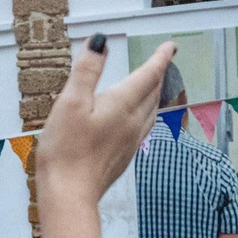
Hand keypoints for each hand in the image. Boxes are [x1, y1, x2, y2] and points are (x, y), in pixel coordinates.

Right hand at [34, 35, 176, 208]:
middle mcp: (132, 123)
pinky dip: (145, 114)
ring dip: (154, 95)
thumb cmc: (66, 150)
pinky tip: (137, 119)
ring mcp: (129, 142)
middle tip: (162, 61)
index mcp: (121, 105)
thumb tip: (101, 42)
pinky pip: (142, 129)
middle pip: (152, 93)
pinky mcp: (122, 157)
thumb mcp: (70, 102)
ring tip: (153, 86)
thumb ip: (87, 70)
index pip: (148, 75)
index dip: (160, 58)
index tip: (171, 46)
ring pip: (150, 112)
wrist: (69, 195)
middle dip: (158, 74)